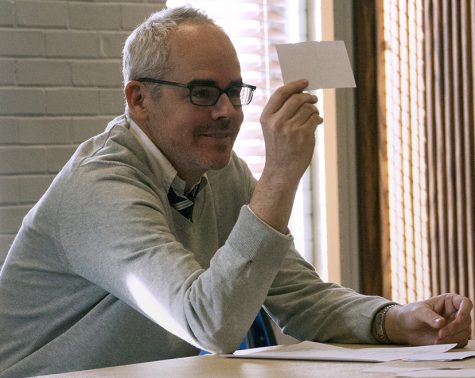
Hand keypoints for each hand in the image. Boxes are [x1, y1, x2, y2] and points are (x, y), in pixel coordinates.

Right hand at [250, 80, 321, 232]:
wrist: (281, 172)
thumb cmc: (278, 148)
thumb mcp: (272, 128)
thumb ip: (281, 111)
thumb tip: (301, 93)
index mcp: (266, 117)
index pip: (281, 93)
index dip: (294, 85)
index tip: (305, 82)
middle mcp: (276, 122)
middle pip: (297, 98)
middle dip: (308, 97)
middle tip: (313, 99)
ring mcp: (290, 129)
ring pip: (308, 108)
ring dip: (313, 110)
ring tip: (313, 116)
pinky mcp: (303, 135)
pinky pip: (315, 118)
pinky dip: (317, 119)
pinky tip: (315, 124)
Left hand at [385, 294, 472, 346]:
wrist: (404, 328)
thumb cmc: (411, 314)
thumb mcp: (418, 312)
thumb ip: (429, 316)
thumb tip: (442, 323)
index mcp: (449, 301)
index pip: (466, 303)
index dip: (465, 311)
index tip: (459, 318)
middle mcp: (455, 313)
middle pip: (466, 320)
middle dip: (454, 328)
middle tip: (440, 333)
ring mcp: (455, 325)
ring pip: (464, 332)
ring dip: (453, 337)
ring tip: (437, 338)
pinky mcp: (453, 337)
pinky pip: (460, 341)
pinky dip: (451, 343)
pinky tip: (438, 342)